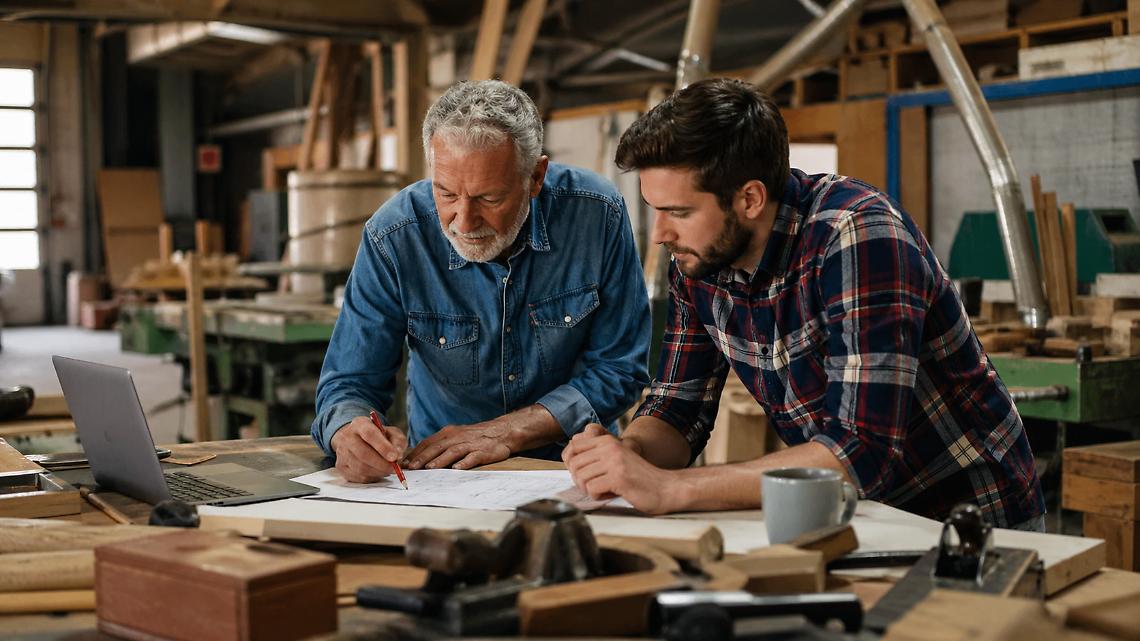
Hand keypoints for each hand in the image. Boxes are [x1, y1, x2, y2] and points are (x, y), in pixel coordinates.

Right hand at [330, 416, 407, 482]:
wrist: (357, 439)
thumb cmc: (378, 436)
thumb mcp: (391, 432)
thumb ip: (398, 441)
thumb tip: (398, 455)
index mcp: (360, 424)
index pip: (370, 434)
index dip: (383, 447)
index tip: (395, 457)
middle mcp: (347, 436)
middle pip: (363, 453)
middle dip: (382, 464)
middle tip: (394, 469)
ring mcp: (342, 452)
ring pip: (360, 467)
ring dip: (378, 472)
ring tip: (387, 470)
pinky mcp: (341, 466)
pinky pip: (357, 477)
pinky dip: (371, 477)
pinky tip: (377, 472)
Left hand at [405, 421, 511, 469]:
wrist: (502, 431)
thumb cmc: (475, 437)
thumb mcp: (456, 436)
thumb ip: (440, 445)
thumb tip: (420, 459)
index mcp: (448, 433)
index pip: (428, 443)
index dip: (415, 453)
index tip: (403, 464)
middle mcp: (457, 437)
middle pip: (437, 447)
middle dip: (422, 458)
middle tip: (411, 468)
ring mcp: (470, 444)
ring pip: (452, 452)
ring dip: (440, 460)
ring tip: (429, 468)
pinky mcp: (483, 451)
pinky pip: (473, 457)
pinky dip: (465, 462)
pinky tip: (457, 469)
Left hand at [562, 424, 678, 514]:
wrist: (666, 488)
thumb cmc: (639, 478)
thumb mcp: (617, 459)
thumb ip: (597, 456)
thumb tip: (569, 461)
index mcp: (607, 441)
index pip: (574, 446)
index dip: (571, 462)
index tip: (581, 474)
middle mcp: (609, 447)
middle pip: (574, 464)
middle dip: (580, 480)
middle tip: (594, 486)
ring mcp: (614, 462)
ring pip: (581, 477)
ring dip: (589, 489)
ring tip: (604, 490)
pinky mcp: (618, 477)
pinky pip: (592, 489)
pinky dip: (598, 496)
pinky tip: (611, 494)